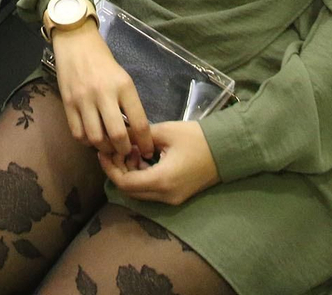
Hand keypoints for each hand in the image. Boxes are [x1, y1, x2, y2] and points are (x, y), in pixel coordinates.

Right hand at [51, 25, 154, 159]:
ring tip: (109, 147)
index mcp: (124, 86)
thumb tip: (135, 132)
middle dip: (124, 150)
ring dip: (104, 148)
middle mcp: (104, 94)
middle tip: (127, 153)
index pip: (139, 122)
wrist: (76, 43)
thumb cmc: (103, 60)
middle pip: (117, 135)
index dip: (145, 143)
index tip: (147, 152)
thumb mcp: (123, 78)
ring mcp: (83, 99)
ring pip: (96, 138)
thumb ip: (128, 103)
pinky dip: (86, 141)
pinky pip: (77, 133)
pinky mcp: (67, 103)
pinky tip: (92, 138)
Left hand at [98, 121, 219, 206]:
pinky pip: (151, 191)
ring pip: (140, 192)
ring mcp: (172, 198)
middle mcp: (165, 195)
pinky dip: (142, 176)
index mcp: (161, 180)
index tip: (103, 151)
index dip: (110, 168)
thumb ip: (139, 135)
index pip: (125, 183)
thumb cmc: (197, 138)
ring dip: (130, 173)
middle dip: (118, 170)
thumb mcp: (165, 132)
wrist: (227, 150)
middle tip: (115, 149)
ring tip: (131, 150)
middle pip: (130, 190)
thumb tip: (120, 136)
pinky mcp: (177, 196)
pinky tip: (143, 158)